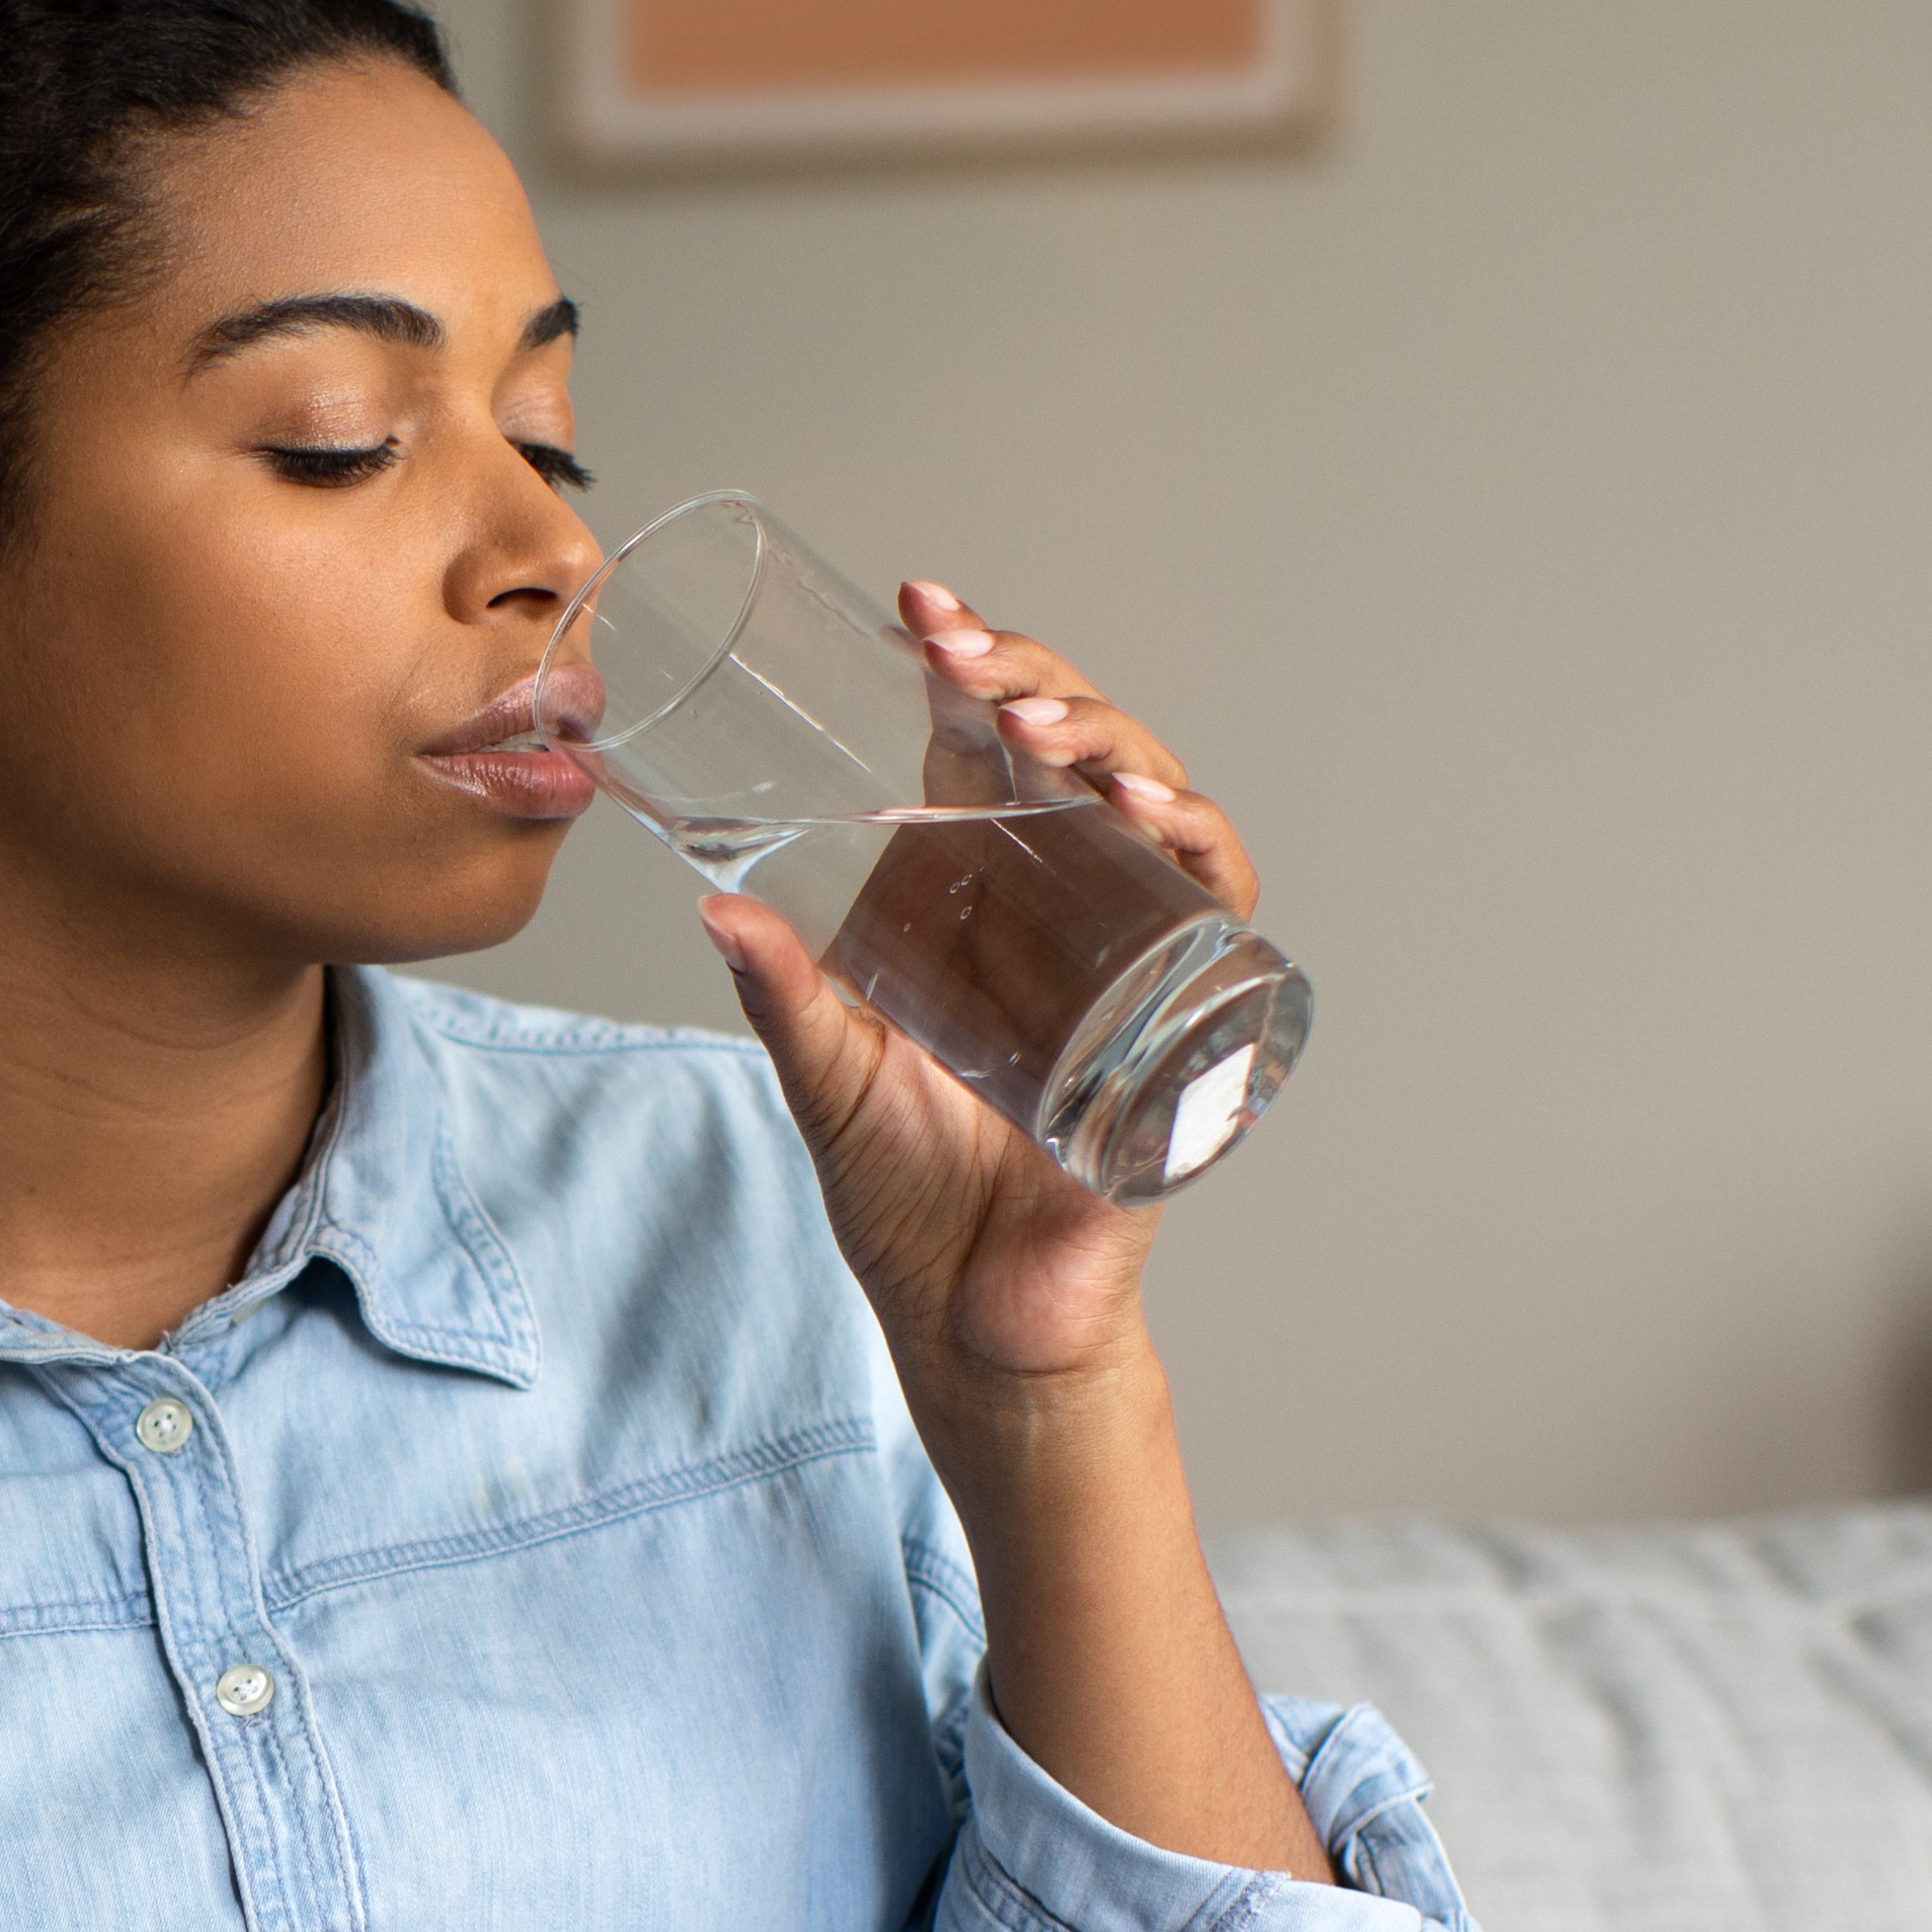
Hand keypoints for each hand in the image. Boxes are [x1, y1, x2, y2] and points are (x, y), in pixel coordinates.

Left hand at [697, 580, 1265, 1397]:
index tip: (921, 609)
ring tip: (1044, 725)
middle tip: (963, 654)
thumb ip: (783, 995)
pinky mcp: (1188, 1017)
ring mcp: (1134, 954)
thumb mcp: (830, 1080)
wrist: (977, 1321)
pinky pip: (1217, 904)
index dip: (971, 670)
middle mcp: (1066, 911)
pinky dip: (1194, 846)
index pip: (990, 751)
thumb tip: (714, 908)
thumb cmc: (908, 1202)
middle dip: (1034, 682)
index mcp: (981, 900)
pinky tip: (1146, 812)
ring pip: (1154, 804)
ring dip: (1111, 744)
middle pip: (1078, 755)